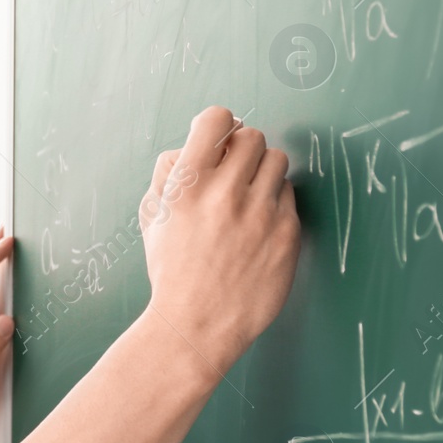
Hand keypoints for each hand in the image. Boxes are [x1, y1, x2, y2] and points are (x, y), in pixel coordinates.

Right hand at [139, 106, 300, 372]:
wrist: (197, 323)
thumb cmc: (172, 271)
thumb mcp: (152, 217)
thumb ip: (169, 174)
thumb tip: (193, 146)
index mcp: (186, 185)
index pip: (216, 119)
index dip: (218, 125)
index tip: (217, 140)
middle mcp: (225, 193)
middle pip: (252, 137)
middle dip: (243, 150)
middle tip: (236, 172)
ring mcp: (261, 213)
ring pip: (278, 160)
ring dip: (263, 172)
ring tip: (250, 196)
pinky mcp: (287, 232)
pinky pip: (290, 195)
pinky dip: (276, 203)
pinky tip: (259, 224)